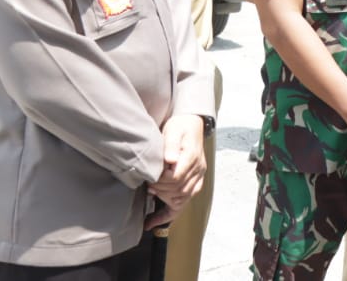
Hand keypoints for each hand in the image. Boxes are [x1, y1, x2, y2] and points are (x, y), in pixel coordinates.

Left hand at [144, 113, 205, 228]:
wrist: (191, 124)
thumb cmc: (180, 126)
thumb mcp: (174, 130)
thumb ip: (171, 144)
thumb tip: (169, 159)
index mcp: (192, 158)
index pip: (176, 178)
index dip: (160, 181)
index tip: (149, 178)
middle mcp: (198, 170)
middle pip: (179, 190)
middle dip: (161, 190)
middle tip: (147, 185)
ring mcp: (198, 177)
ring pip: (182, 199)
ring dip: (165, 200)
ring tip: (152, 193)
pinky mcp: (194, 182)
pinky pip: (183, 203)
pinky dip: (169, 214)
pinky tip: (153, 222)